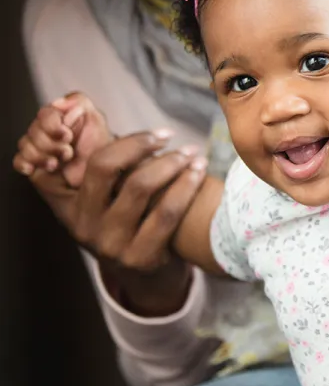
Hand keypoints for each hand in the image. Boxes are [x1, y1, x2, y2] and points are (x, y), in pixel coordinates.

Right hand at [14, 93, 112, 187]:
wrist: (100, 172)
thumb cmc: (98, 147)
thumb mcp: (96, 119)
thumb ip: (79, 103)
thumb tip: (59, 102)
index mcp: (59, 118)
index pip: (45, 114)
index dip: (53, 125)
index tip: (67, 135)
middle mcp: (46, 131)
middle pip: (34, 131)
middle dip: (52, 144)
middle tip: (68, 151)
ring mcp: (38, 147)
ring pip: (25, 145)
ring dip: (43, 156)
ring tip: (59, 162)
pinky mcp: (33, 164)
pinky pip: (19, 161)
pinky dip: (24, 164)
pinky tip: (34, 168)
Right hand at [27, 130, 208, 315]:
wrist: (145, 275)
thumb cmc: (131, 220)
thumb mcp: (109, 197)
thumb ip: (109, 163)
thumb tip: (102, 110)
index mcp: (71, 204)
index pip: (92, 159)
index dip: (123, 141)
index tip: (157, 133)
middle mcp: (84, 224)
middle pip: (108, 168)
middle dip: (143, 145)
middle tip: (172, 137)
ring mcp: (110, 243)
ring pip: (141, 187)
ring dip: (171, 163)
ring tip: (192, 154)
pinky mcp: (138, 258)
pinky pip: (166, 213)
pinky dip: (186, 187)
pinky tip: (199, 174)